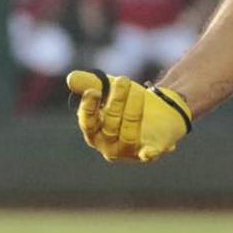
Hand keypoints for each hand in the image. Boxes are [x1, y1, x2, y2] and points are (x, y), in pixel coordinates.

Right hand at [65, 70, 192, 161]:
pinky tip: (149, 152)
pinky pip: (148, 155)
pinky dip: (148, 154)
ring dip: (133, 111)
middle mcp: (108, 145)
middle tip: (124, 80)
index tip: (94, 91)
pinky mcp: (150, 151)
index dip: (89, 108)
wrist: (162, 112)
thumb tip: (71, 78)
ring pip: (128, 134)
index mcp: (94, 132)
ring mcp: (129, 151)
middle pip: (110, 125)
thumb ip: (91, 83)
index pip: (88, 122)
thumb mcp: (110, 89)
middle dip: (117, 101)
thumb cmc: (128, 103)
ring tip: (139, 90)